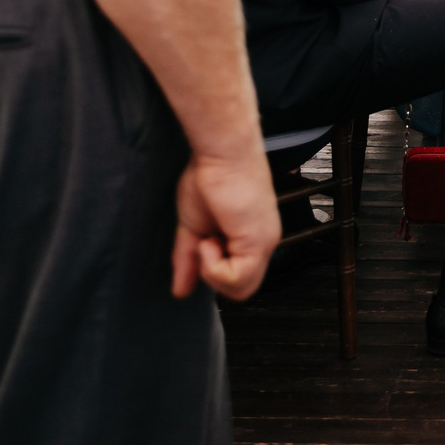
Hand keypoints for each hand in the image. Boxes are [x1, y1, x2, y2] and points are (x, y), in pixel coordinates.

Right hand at [171, 149, 278, 301]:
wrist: (221, 153)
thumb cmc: (209, 176)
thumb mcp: (193, 227)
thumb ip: (188, 260)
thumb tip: (180, 291)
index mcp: (251, 238)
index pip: (237, 278)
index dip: (212, 272)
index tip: (200, 245)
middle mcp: (263, 242)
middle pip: (242, 289)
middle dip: (213, 276)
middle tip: (204, 244)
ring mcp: (264, 243)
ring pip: (242, 290)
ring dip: (213, 271)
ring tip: (209, 240)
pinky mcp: (259, 241)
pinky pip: (237, 279)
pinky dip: (214, 267)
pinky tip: (211, 240)